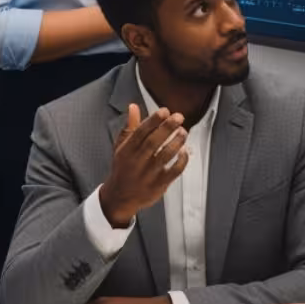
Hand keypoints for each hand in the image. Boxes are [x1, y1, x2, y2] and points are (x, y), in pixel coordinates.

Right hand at [97, 104, 187, 226]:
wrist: (120, 197)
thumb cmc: (123, 168)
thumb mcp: (121, 147)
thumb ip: (130, 127)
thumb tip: (133, 106)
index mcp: (127, 151)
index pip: (140, 132)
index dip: (153, 120)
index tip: (164, 111)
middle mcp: (137, 162)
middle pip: (153, 142)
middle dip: (167, 128)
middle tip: (179, 117)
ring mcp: (148, 174)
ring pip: (165, 156)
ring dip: (176, 142)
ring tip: (183, 132)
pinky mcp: (159, 185)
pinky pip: (174, 172)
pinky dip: (181, 161)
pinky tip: (184, 151)